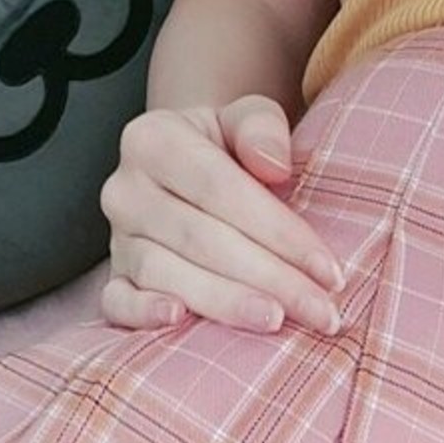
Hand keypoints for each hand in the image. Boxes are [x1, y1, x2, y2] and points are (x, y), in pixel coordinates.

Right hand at [99, 95, 344, 332]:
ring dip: (226, 303)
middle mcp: (126, 189)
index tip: (329, 270)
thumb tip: (274, 165)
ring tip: (275, 322)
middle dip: (269, 278)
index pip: (222, 190)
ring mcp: (118, 239)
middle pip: (202, 239)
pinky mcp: (114, 279)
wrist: (186, 174)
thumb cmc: (228, 151)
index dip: (279, 232)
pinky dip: (143, 314)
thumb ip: (261, 127)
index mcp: (154, 140)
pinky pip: (118, 302)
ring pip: (168, 274)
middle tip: (319, 311)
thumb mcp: (247, 120)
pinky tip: (179, 320)